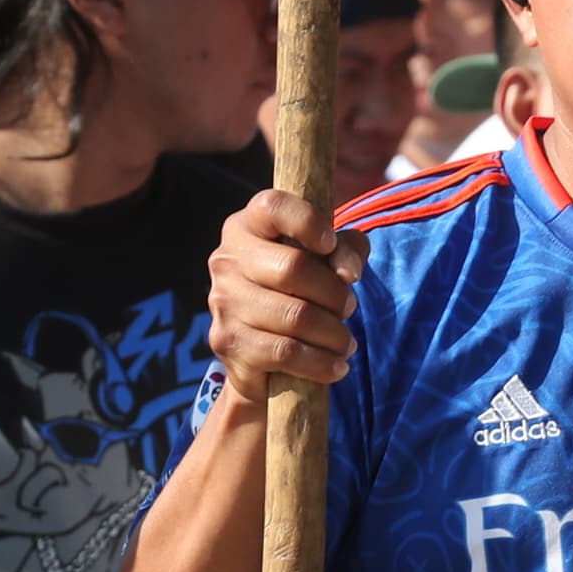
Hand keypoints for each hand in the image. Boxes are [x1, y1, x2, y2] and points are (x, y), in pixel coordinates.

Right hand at [207, 191, 364, 386]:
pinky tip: (336, 365)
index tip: (330, 244)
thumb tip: (348, 270)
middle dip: (334, 293)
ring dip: (333, 333)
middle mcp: (226, 260)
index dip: (307, 221)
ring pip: (295, 315)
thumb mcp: (324, 261)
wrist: (257, 357)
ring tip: (345, 342)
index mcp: (245, 227)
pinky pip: (286, 352)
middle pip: (293, 268)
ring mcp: (223, 302)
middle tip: (349, 307)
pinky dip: (321, 363)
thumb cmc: (295, 293)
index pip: (272, 206)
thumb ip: (345, 250)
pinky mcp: (228, 342)